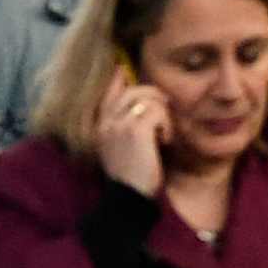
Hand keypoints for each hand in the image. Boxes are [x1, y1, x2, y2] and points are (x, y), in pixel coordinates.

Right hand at [88, 80, 168, 198]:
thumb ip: (126, 125)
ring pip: (148, 98)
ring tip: (164, 136)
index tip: (122, 68)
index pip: (108, 92)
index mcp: (100, 126)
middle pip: (134, 89)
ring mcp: (118, 124)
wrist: (130, 199)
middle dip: (155, 98)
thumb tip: (144, 103)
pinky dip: (167, 126)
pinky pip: (158, 111)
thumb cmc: (134, 178)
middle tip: (164, 119)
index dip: (118, 77)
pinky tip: (166, 142)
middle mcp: (106, 121)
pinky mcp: (135, 130)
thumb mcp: (124, 149)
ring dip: (163, 116)